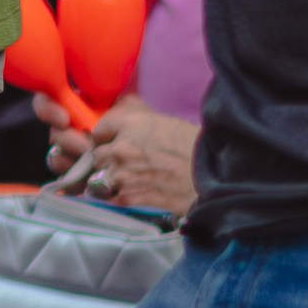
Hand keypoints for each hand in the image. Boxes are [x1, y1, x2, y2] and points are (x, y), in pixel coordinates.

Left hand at [48, 96, 199, 213]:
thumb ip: (137, 117)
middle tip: (120, 165)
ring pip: (100, 178)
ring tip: (128, 182)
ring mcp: (121, 174)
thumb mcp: (164, 121)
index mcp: (129, 124)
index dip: (104, 138)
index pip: (99, 130)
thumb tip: (122, 110)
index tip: (110, 144)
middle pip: (96, 155)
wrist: (211, 177)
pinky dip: (118, 198)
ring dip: (110, 181)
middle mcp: (120, 147)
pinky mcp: (128, 197)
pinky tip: (132, 196)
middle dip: (106, 160)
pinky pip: (111, 198)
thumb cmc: (193, 147)